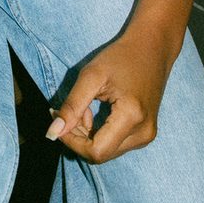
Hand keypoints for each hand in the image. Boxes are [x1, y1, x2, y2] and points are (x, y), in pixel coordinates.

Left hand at [47, 23, 174, 163]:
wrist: (151, 48)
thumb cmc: (120, 57)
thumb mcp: (91, 75)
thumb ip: (72, 106)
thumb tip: (52, 133)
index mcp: (132, 118)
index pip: (96, 151)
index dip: (71, 141)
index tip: (57, 118)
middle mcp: (143, 134)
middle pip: (101, 154)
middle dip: (78, 136)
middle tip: (69, 109)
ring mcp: (147, 136)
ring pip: (107, 151)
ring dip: (88, 135)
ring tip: (86, 108)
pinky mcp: (145, 134)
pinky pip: (116, 144)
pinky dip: (100, 134)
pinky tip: (98, 112)